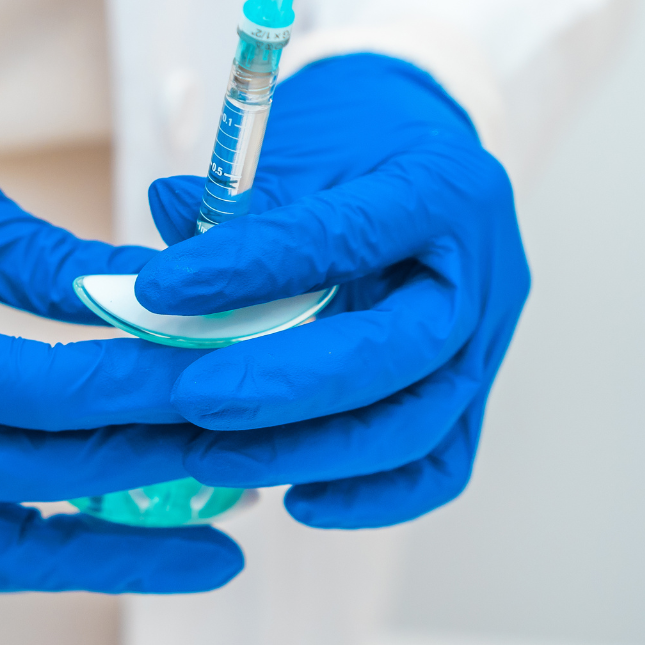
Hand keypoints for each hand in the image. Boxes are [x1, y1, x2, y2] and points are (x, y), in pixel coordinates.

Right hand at [0, 135, 243, 592]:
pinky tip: (119, 542)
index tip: (239, 374)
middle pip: (50, 474)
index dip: (154, 387)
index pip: (55, 393)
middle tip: (259, 454)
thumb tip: (163, 293)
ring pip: (14, 547)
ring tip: (216, 548)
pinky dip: (50, 553)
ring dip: (118, 550)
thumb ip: (52, 263)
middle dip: (165, 463)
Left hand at [137, 53, 530, 527]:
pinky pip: (439, 465)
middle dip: (287, 386)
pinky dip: (371, 495)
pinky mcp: (474, 394)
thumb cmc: (353, 144)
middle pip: (400, 352)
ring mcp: (487, 341)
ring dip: (312, 451)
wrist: (420, 151)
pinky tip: (299, 500)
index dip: (248, 267)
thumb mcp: (296, 146)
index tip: (160, 290)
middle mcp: (481, 271)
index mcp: (440, 186)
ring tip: (214, 458)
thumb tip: (156, 258)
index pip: (345, 236)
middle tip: (193, 398)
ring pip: (419, 424)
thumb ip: (231, 206)